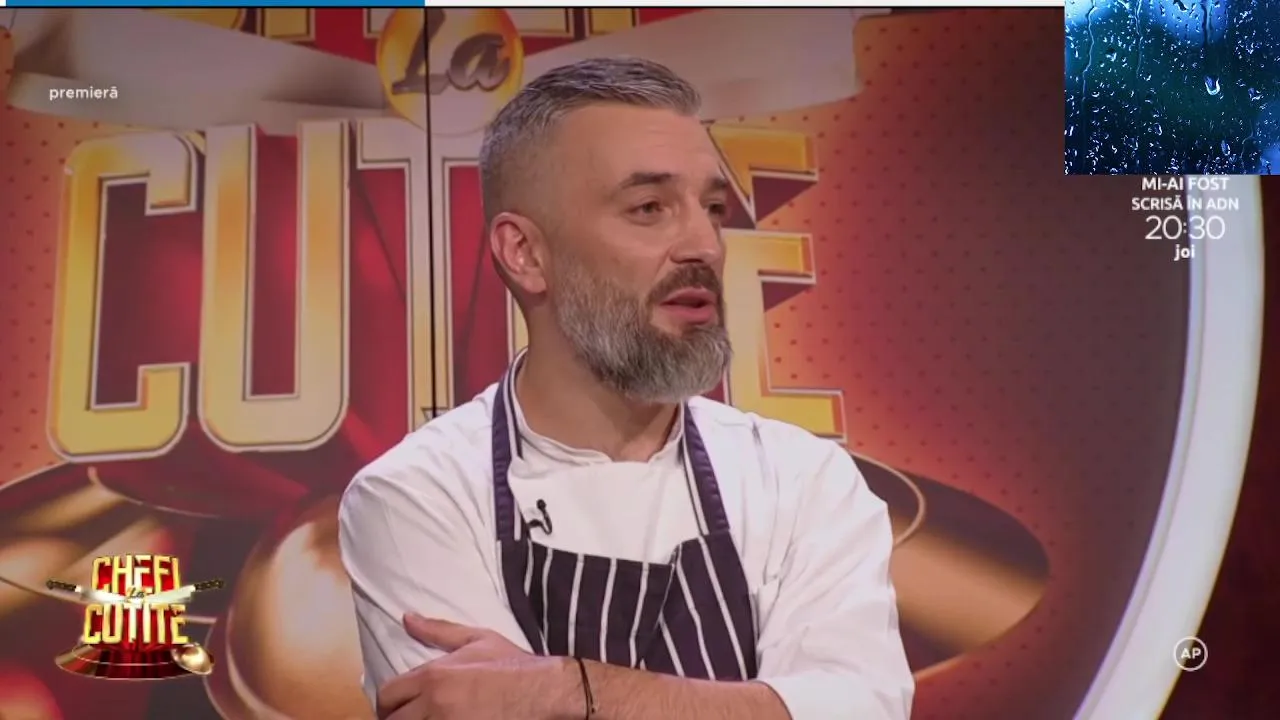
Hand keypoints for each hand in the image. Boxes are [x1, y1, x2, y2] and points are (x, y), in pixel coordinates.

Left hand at [375, 614, 576, 719]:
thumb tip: (407, 618)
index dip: (388, 703)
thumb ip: (437, 630)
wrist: (542, 691)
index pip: (387, 695)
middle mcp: (433, 705)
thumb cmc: (511, 665)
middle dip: (398, 718)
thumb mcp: (477, 639)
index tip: (397, 706)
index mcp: (433, 676)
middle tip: (411, 716)